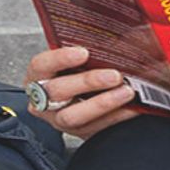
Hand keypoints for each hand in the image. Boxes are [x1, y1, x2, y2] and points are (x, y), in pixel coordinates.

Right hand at [24, 46, 140, 138]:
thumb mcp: (72, 59)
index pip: (41, 65)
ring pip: (74, 116)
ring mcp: (58, 119)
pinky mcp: (78, 132)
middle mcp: (43, 100)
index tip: (83, 52)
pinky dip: (116, 117)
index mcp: (37, 76)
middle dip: (88, 82)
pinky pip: (95, 128)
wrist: (75, 99)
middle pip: (58, 92)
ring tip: (126, 92)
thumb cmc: (73, 72)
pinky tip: (132, 107)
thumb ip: (83, 51)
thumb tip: (112, 36)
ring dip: (103, 103)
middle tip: (114, 75)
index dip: (60, 59)